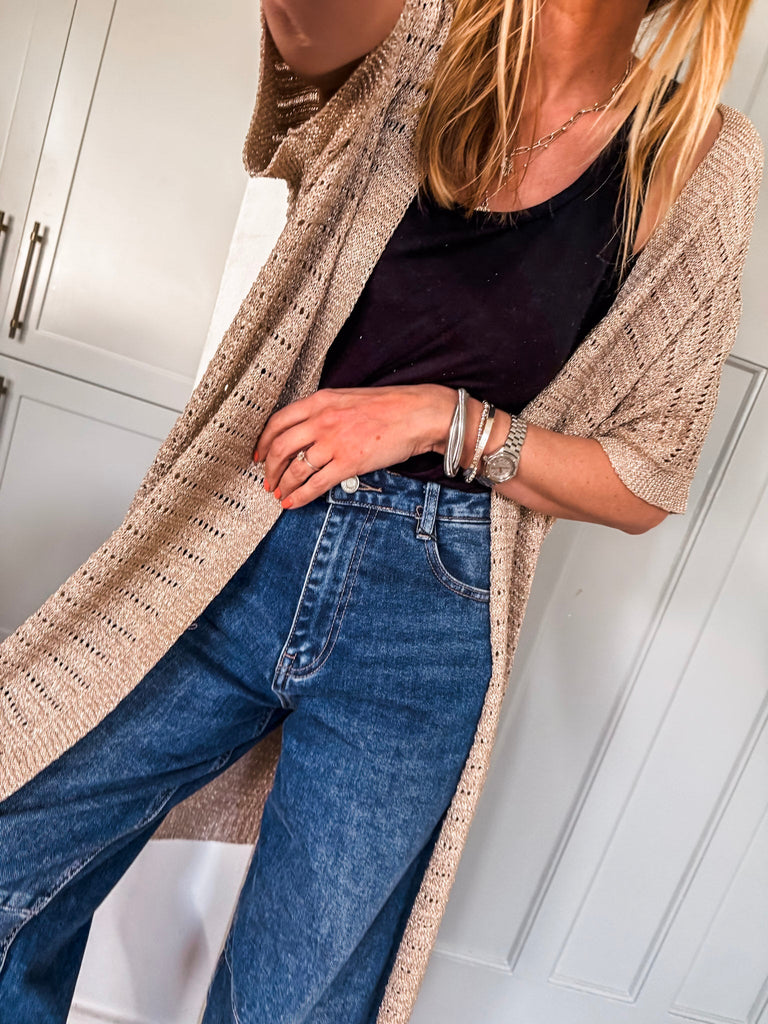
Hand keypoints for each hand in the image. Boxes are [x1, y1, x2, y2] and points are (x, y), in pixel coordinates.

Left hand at [253, 384, 455, 508]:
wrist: (417, 414)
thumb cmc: (388, 406)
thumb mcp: (347, 399)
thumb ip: (324, 412)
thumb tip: (306, 432)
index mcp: (320, 401)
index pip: (278, 422)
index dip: (263, 442)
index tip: (258, 454)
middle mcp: (322, 420)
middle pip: (280, 448)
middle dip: (269, 468)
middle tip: (267, 480)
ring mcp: (334, 442)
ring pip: (295, 469)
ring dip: (283, 485)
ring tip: (279, 494)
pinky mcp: (348, 463)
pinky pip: (315, 484)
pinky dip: (300, 496)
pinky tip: (294, 503)